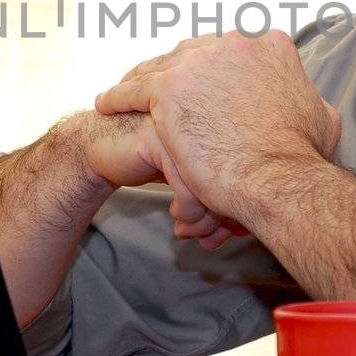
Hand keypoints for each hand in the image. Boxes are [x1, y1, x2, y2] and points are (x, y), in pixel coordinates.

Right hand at [76, 110, 243, 248]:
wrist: (104, 148)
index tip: (235, 231)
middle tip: (213, 239)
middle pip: (238, 173)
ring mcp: (185, 123)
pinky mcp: (159, 136)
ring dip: (204, 219)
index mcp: (224, 118)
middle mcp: (210, 116)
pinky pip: (188, 183)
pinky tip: (176, 216)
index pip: (251, 166)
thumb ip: (222, 191)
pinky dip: (186, 211)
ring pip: (215, 180)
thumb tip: (245, 227)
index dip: (245, 203)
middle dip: (226, 216)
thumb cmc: (153, 160)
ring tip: (192, 232)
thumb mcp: (195, 175)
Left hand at [93, 31, 341, 227]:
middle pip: (194, 53)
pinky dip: (118, 96)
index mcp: (269, 45)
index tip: (205, 85)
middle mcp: (233, 43)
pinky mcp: (168, 88)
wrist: (277, 178)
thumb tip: (312, 102)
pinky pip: (134, 90)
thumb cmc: (301, 156)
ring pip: (161, 67)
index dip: (216, 69)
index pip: (232, 51)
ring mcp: (198, 63)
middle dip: (180, 72)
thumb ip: (307, 99)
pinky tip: (107, 104)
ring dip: (143, 80)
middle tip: (166, 92)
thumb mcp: (320, 117)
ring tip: (126, 94)